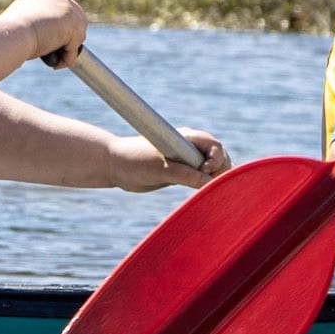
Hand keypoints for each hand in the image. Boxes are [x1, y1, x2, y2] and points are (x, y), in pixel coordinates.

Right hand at [4, 0, 85, 65]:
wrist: (12, 33)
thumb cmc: (8, 33)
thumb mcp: (22, 22)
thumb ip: (37, 23)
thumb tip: (43, 38)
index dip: (68, 10)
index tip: (63, 25)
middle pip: (77, 16)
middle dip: (71, 34)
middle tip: (58, 51)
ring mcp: (68, 8)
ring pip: (78, 33)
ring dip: (68, 48)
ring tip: (55, 60)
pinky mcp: (74, 24)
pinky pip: (75, 48)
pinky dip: (67, 58)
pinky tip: (55, 64)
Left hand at [110, 130, 230, 190]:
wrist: (115, 166)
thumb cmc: (134, 160)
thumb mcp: (161, 169)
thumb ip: (185, 175)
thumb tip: (209, 183)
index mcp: (187, 138)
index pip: (215, 146)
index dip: (216, 160)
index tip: (203, 171)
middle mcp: (190, 147)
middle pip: (220, 158)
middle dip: (220, 171)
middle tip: (207, 185)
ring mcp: (187, 159)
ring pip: (213, 169)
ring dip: (215, 180)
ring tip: (207, 193)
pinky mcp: (182, 173)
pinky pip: (202, 178)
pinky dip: (206, 186)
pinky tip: (204, 195)